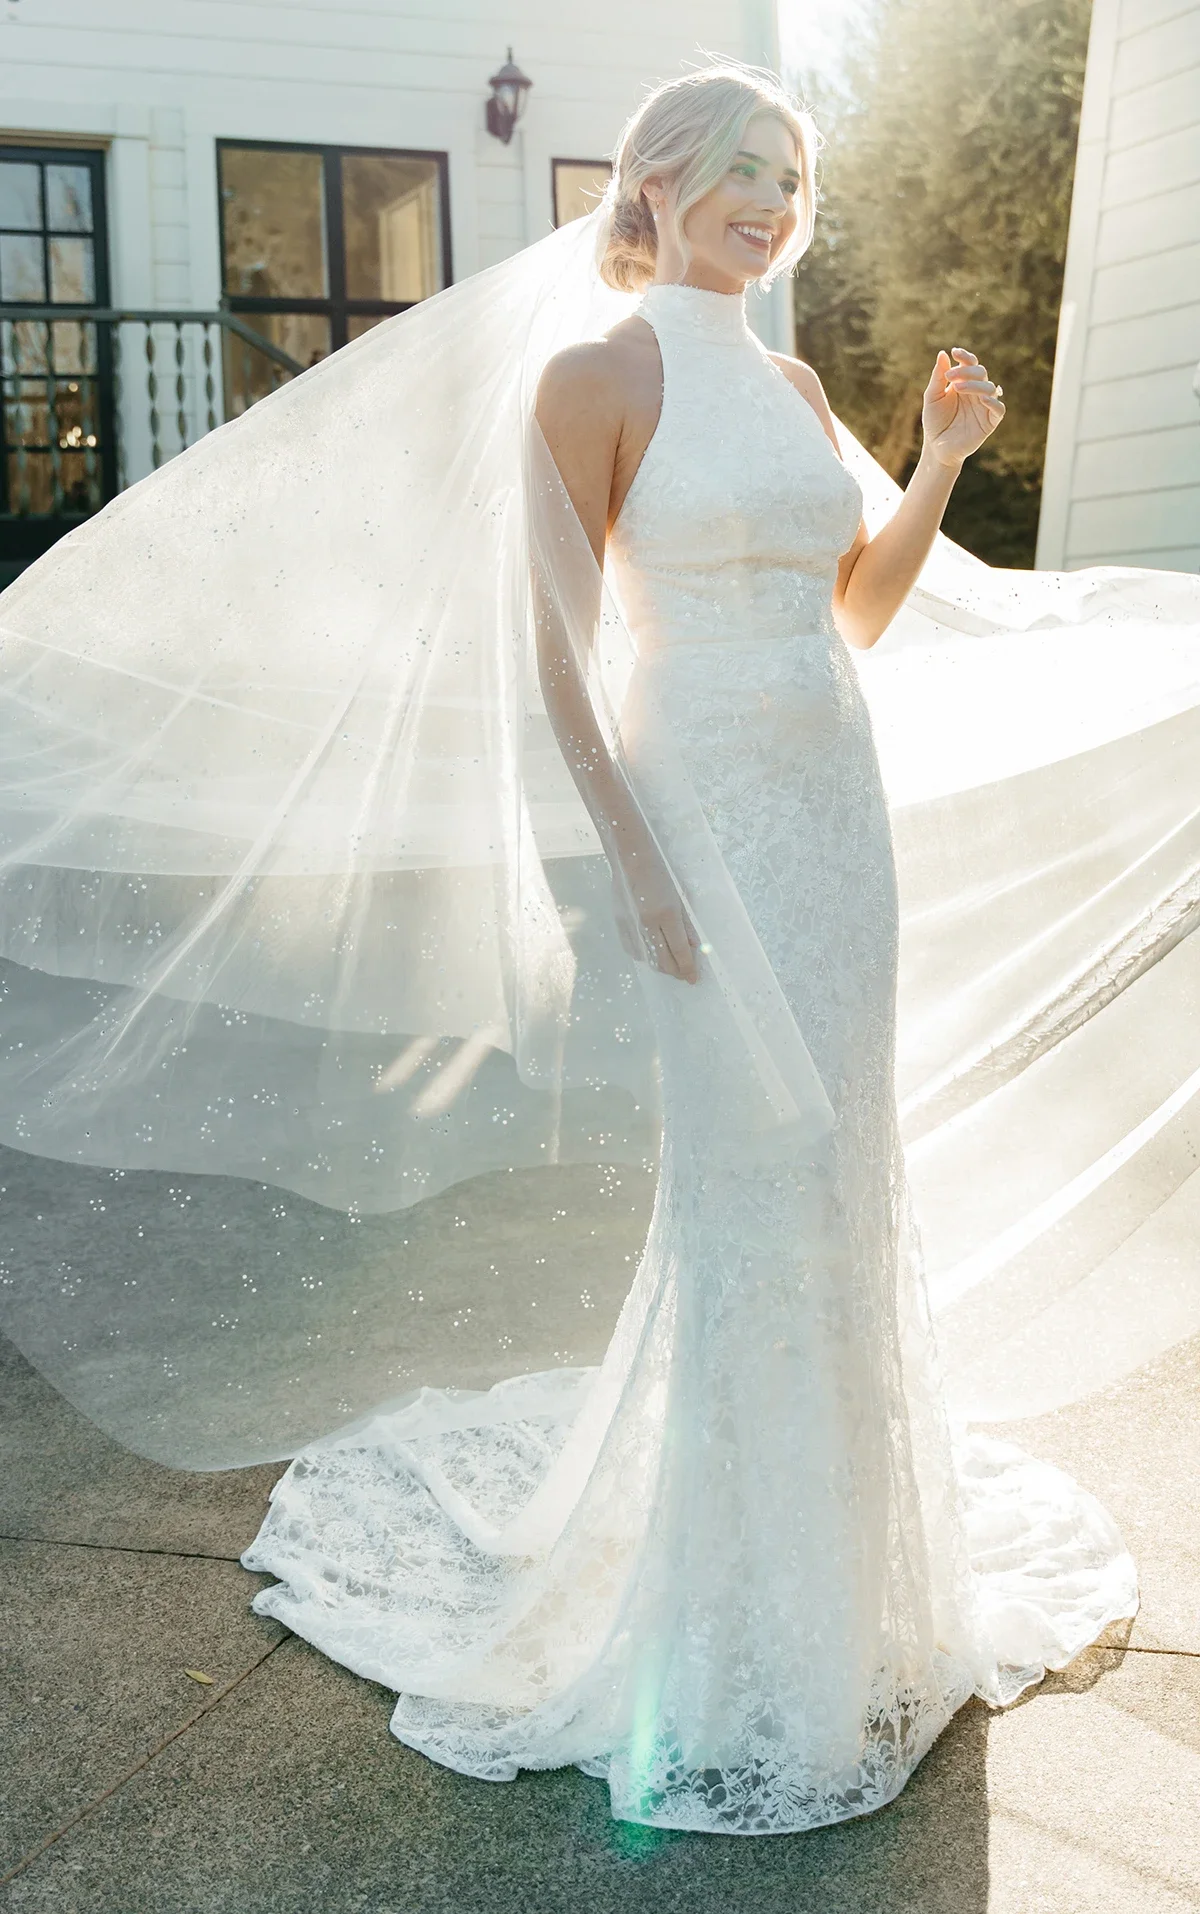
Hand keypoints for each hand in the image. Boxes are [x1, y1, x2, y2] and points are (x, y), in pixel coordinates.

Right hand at [612, 854, 700, 984]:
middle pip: (663, 960)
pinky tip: (654, 954)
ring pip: (649, 958)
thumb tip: (693, 948)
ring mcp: (632, 926)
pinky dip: (646, 957)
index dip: (688, 967)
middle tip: (684, 975)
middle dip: (676, 971)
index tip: (693, 979)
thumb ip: (686, 926)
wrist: (631, 860)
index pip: (679, 950)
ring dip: (662, 966)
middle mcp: (648, 924)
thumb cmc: (661, 874)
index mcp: (666, 914)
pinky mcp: (621, 925)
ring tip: (672, 965)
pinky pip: (634, 951)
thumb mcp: (679, 899)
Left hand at [921, 346, 1004, 468]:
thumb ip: (938, 377)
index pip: (970, 365)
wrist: (937, 448)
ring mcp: (984, 406)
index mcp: (964, 384)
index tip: (955, 352)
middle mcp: (976, 392)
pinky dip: (993, 402)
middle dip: (967, 371)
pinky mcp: (989, 422)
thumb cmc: (935, 422)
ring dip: (975, 385)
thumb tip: (943, 353)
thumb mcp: (933, 397)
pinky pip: (998, 409)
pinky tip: (982, 400)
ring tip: (957, 388)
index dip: (965, 357)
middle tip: (950, 376)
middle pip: (981, 373)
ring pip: (989, 388)